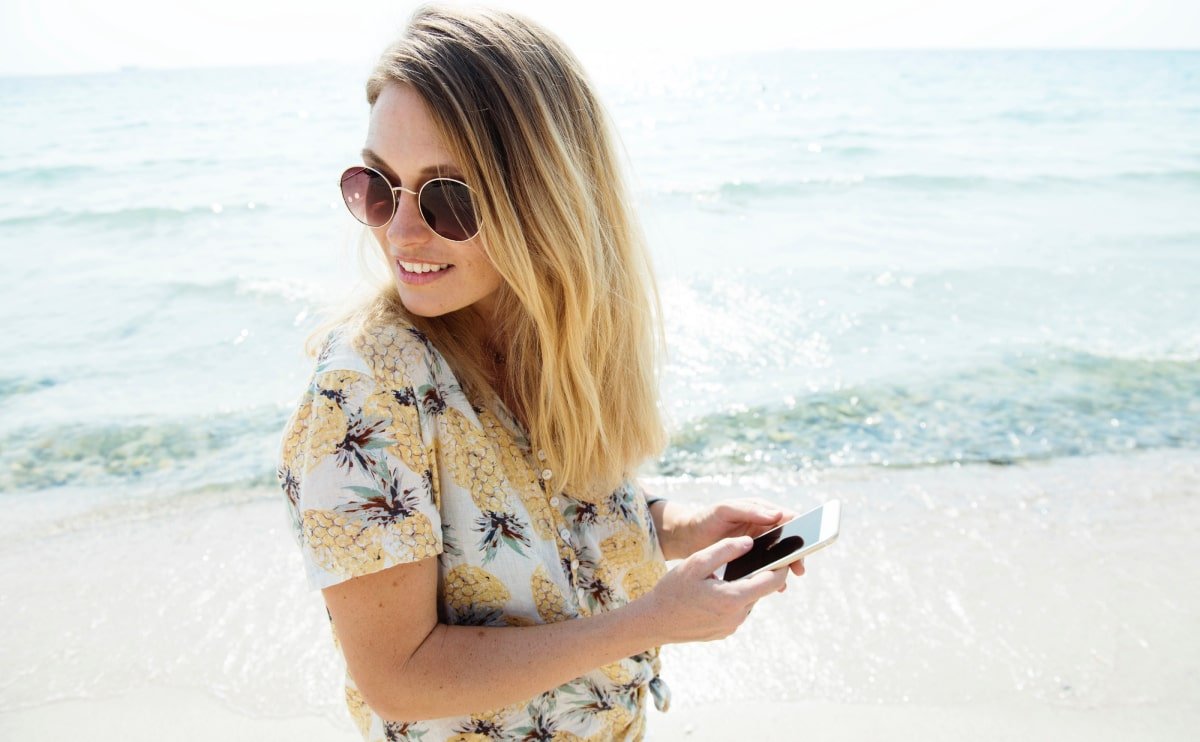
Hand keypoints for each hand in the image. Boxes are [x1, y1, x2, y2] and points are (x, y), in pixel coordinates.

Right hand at [638, 536, 788, 644]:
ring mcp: (731, 626)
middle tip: (750, 556)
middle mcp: (737, 616)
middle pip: (760, 590)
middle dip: (759, 573)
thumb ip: (725, 550)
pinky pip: (737, 610)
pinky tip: (714, 591)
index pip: (771, 580)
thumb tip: (749, 542)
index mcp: (733, 597)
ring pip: (748, 600)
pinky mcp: (725, 632)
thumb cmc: (673, 589)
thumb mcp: (697, 562)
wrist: (655, 621)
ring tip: (724, 574)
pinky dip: (732, 598)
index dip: (781, 565)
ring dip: (743, 586)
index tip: (785, 552)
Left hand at [679, 498, 806, 584]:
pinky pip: (767, 568)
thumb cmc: (707, 518)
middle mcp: (763, 528)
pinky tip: (775, 589)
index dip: (799, 529)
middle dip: (795, 554)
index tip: (805, 541)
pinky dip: (772, 577)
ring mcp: (758, 544)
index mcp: (761, 512)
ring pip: (780, 556)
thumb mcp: (726, 510)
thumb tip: (778, 514)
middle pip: (788, 541)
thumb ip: (751, 510)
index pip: (788, 518)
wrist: (688, 536)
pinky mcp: (750, 559)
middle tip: (799, 569)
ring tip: (784, 582)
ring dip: (785, 568)